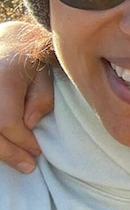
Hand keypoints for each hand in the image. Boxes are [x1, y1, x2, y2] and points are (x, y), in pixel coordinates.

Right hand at [0, 21, 54, 173]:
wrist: (8, 43)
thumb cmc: (30, 60)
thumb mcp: (45, 73)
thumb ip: (42, 97)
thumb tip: (29, 124)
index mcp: (3, 77)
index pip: (7, 121)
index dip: (22, 141)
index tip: (38, 151)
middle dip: (8, 153)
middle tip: (28, 166)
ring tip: (15, 160)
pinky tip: (4, 147)